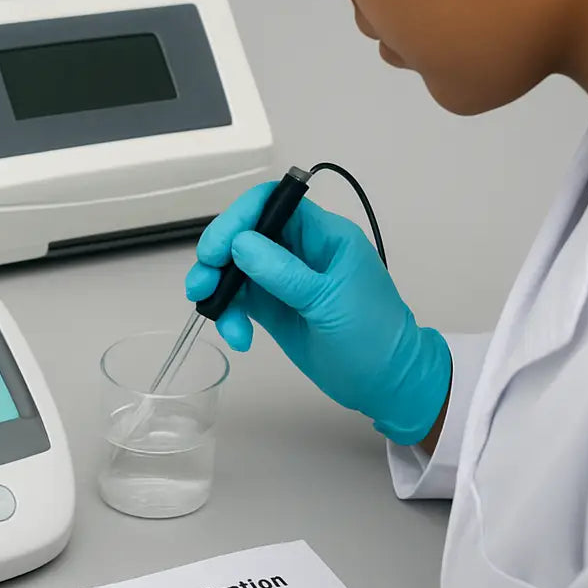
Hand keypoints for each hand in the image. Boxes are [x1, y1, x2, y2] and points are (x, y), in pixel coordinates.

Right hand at [186, 182, 450, 443]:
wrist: (386, 384)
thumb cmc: (372, 336)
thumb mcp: (329, 302)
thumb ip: (283, 272)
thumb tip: (239, 243)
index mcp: (322, 235)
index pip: (272, 204)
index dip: (239, 218)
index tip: (216, 249)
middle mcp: (299, 250)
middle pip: (245, 233)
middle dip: (217, 256)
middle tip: (200, 285)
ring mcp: (283, 279)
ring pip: (235, 267)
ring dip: (218, 288)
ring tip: (213, 316)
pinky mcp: (273, 307)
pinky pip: (239, 299)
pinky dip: (230, 315)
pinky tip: (238, 338)